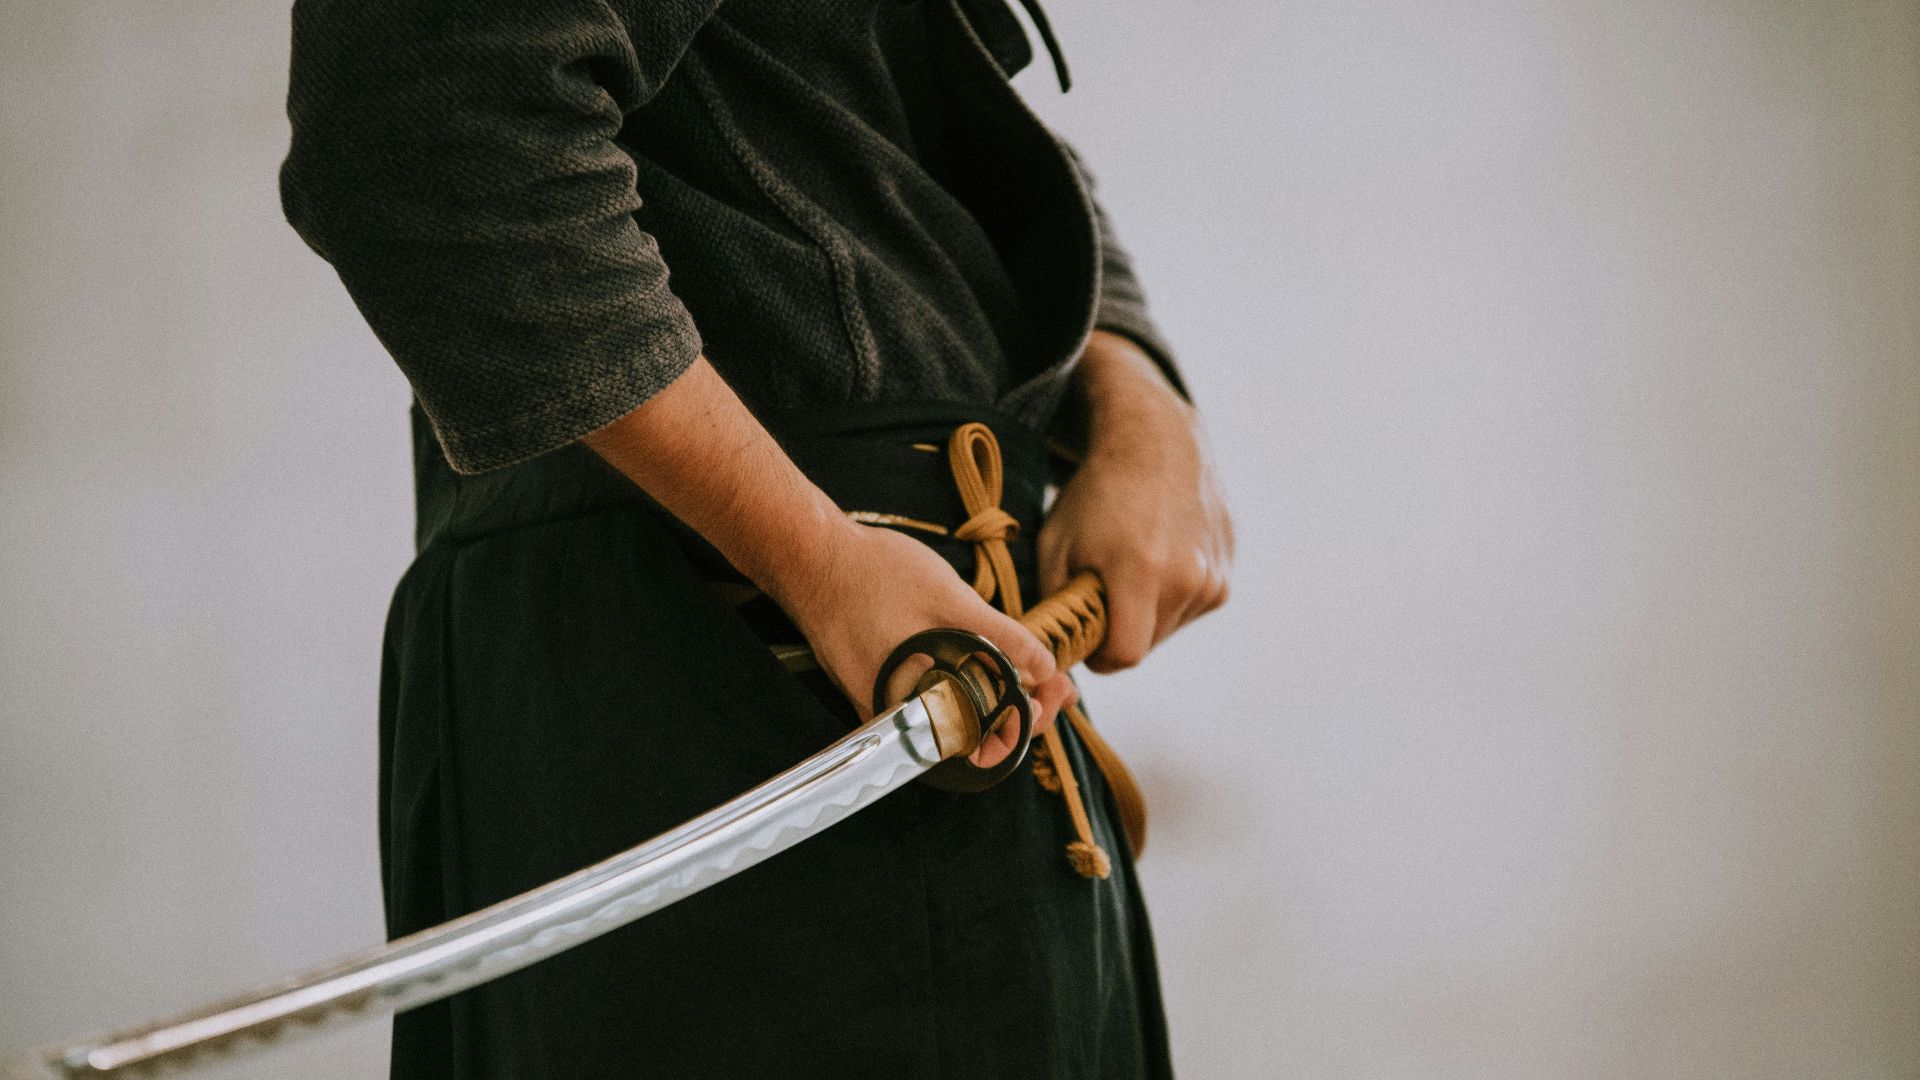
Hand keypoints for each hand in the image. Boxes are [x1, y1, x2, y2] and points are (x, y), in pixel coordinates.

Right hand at [764, 520, 1075, 766]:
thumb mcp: (952, 600)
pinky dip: (963, 686)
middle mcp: (898, 719)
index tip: (1055, 696)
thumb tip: (1045, 668)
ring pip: (953, 717)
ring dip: (995, 698)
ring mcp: (884, 704)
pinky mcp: (875, 685)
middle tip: (1057, 682)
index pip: (984, 746)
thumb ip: (1002, 639)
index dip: (1027, 726)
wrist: (811, 557)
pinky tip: (986, 662)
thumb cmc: (874, 576)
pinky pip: (929, 699)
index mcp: (916, 709)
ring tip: (1031, 672)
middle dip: (1020, 711)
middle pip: (973, 735)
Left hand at [1038, 331, 1233, 672]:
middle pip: (1147, 644)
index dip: (1098, 654)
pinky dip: (1170, 595)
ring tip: (1131, 565)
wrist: (1156, 441)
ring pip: (1169, 628)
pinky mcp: (1227, 570)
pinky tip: (1157, 556)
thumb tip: (1055, 650)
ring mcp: (1214, 575)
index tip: (1084, 634)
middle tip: (1102, 591)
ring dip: (1146, 613)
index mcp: (1142, 571)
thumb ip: (1056, 605)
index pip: (1124, 655)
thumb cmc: (1096, 492)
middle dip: (1120, 631)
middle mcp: (1189, 578)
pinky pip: (1191, 607)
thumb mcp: (1056, 543)